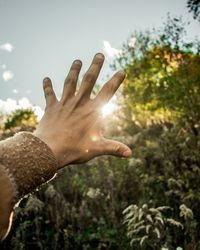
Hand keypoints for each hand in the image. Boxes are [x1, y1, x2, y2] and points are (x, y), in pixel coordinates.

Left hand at [34, 53, 131, 168]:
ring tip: (77, 60)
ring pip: (70, 82)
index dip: (116, 81)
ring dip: (74, 70)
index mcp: (92, 111)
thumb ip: (114, 148)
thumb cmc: (75, 149)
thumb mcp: (98, 148)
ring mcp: (65, 103)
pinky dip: (47, 86)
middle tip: (99, 54)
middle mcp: (79, 102)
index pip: (108, 92)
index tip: (122, 71)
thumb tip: (130, 154)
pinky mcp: (51, 107)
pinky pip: (49, 94)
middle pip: (88, 80)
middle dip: (95, 66)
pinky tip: (46, 78)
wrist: (50, 149)